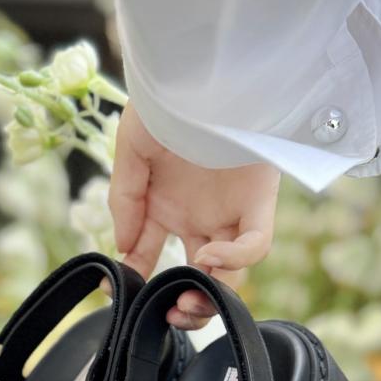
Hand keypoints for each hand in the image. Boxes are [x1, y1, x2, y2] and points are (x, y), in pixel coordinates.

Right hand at [109, 102, 280, 328]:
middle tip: (169, 314)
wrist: (202, 66)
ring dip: (209, 294)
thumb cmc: (164, 100)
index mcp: (166, 207)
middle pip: (197, 278)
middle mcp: (199, 216)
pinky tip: (209, 257)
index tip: (120, 294)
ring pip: (229, 274)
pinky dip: (234, 260)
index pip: (150, 258)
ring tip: (188, 298)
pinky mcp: (259, 203)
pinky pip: (255, 246)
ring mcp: (230, 213)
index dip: (136, 280)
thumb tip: (123, 247)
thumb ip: (124, 200)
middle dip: (184, 304)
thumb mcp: (130, 150)